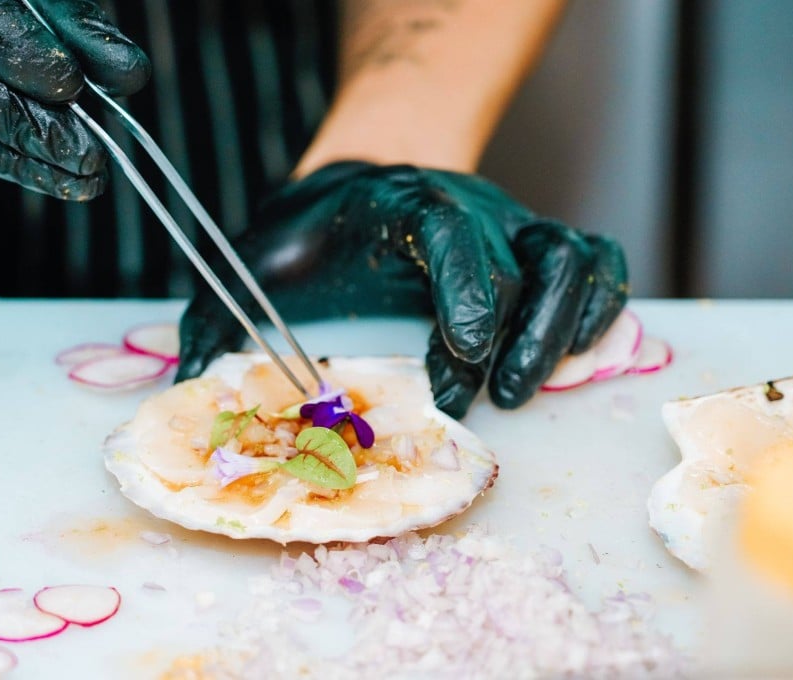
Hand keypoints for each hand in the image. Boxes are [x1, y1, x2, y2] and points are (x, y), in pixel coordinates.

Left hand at [177, 162, 627, 416]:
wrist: (362, 186)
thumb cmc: (312, 231)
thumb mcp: (257, 257)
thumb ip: (221, 312)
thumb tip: (191, 382)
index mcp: (399, 204)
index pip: (449, 232)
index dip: (465, 291)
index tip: (463, 355)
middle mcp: (469, 209)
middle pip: (527, 258)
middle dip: (521, 337)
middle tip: (497, 398)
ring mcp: (510, 226)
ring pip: (574, 259)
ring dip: (566, 328)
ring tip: (528, 388)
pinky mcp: (536, 248)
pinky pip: (596, 265)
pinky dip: (600, 308)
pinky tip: (572, 355)